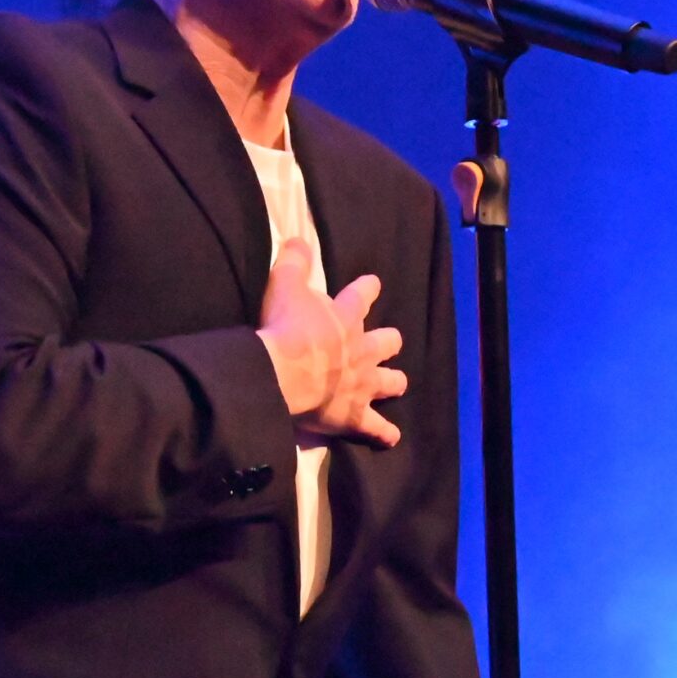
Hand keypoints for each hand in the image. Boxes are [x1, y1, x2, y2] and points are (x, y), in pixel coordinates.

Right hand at [255, 238, 406, 447]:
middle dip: (387, 342)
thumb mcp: (284, 284)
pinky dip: (384, 433)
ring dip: (392, 382)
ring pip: (391, 382)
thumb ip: (294, 261)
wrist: (282, 375)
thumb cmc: (284, 328)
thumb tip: (298, 240)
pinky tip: (390, 437)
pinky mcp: (355, 416)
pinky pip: (377, 428)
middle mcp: (363, 350)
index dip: (368, 289)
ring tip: (394, 385)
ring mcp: (363, 385)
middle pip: (387, 342)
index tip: (372, 285)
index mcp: (347, 317)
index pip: (364, 294)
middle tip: (384, 344)